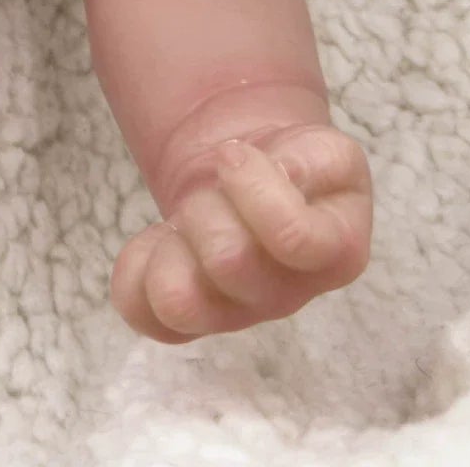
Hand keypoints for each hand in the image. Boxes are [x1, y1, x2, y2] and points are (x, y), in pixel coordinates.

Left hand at [111, 124, 371, 341]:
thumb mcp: (319, 149)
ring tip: (186, 220)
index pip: (293, 237)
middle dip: (208, 205)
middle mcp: (288, 296)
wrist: (252, 179)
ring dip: (171, 242)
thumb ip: (312, 157)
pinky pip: (142, 312)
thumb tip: (281, 175)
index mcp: (334, 252)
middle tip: (214, 189)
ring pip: (179, 300)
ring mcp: (234, 315)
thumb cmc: (289, 164)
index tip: (234, 154)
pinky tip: (156, 241)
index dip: (251, 185)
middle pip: (228, 260)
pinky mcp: (188, 319)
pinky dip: (135, 270)